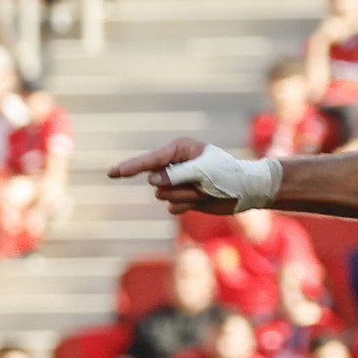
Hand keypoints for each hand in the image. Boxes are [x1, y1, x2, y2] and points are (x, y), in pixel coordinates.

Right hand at [108, 136, 267, 215]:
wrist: (244, 191)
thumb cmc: (226, 174)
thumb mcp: (201, 171)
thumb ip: (175, 174)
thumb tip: (152, 180)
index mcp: (179, 150)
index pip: (149, 160)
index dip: (130, 167)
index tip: (113, 173)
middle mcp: (175, 164)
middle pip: (156, 181)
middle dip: (177, 187)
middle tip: (201, 184)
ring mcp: (177, 182)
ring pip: (163, 196)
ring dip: (184, 197)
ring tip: (204, 191)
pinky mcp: (182, 197)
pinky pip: (172, 207)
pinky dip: (185, 206)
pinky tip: (200, 200)